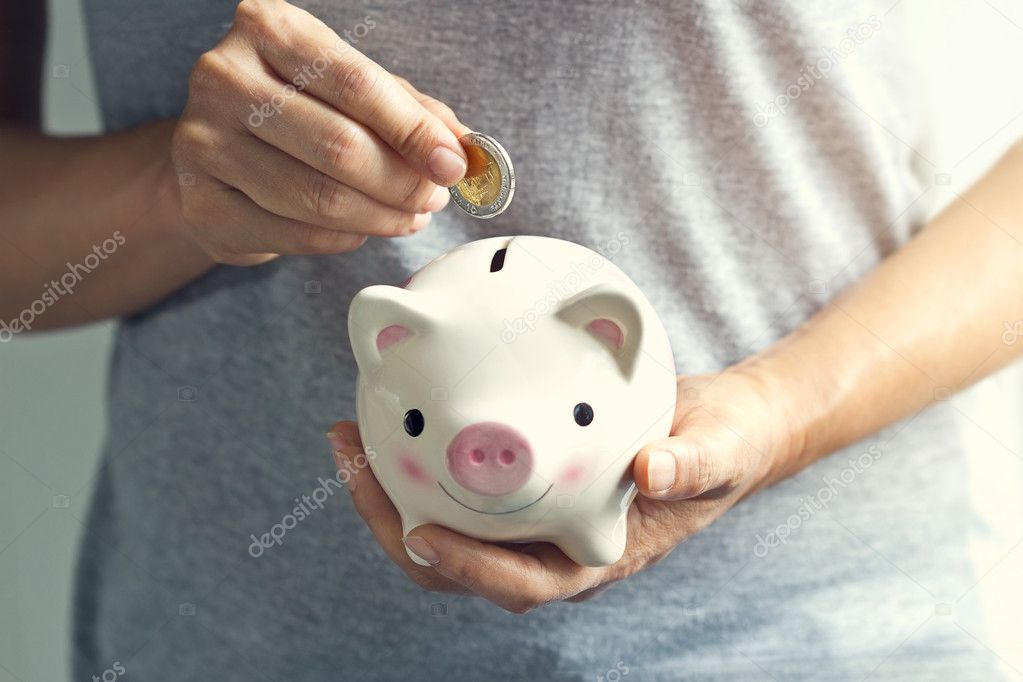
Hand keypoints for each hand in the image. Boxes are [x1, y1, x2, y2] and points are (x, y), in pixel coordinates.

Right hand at [170, 0, 470, 264]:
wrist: (214, 156)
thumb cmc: (295, 114)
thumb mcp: (352, 92)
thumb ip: (408, 112)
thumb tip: (462, 149)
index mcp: (269, 30)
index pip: (356, 84)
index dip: (414, 132)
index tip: (453, 164)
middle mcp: (225, 78)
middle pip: (339, 146)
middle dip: (402, 182)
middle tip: (432, 198)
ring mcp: (204, 143)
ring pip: (318, 198)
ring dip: (380, 217)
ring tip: (408, 216)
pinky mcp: (201, 204)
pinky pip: (295, 235)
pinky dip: (344, 239)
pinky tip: (361, 229)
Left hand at [327, 366, 801, 612]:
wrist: (719, 425)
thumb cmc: (724, 445)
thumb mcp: (720, 450)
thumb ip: (692, 463)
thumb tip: (651, 472)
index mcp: (595, 555)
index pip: (522, 583)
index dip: (469, 569)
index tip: (420, 534)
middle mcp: (553, 545)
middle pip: (458, 563)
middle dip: (396, 526)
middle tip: (351, 463)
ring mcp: (533, 516)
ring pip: (445, 524)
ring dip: (391, 491)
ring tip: (349, 438)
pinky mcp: (522, 483)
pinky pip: (459, 483)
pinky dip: (419, 459)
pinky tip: (393, 414)